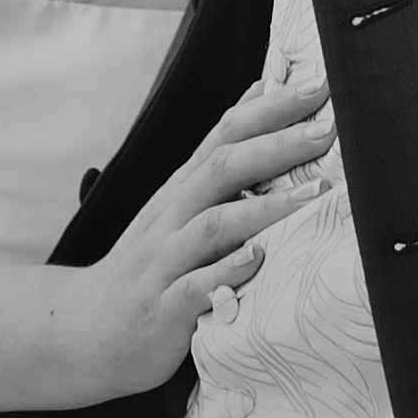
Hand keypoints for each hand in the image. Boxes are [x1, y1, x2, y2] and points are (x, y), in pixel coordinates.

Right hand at [67, 76, 335, 399]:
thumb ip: (220, 153)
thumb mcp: (180, 204)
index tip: (320, 86)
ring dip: (265, 207)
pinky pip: (195, 287)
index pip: (225, 134)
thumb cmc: (151, 265)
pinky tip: (259, 259)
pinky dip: (227, 271)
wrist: (89, 331)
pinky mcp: (164, 309)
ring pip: (213, 224)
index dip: (271, 108)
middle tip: (328, 129)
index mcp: (181, 189)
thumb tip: (261, 91)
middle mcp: (171, 216)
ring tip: (314, 193)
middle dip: (278, 145)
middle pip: (222, 168)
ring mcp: (164, 262)